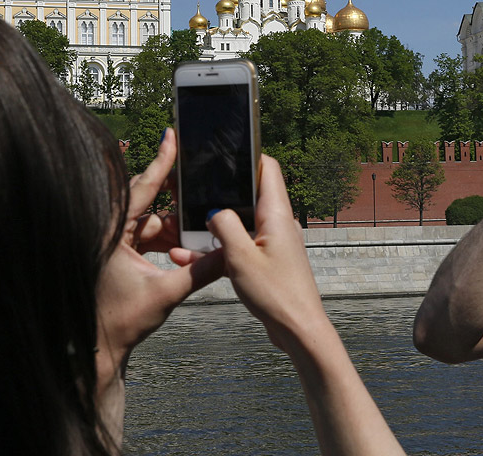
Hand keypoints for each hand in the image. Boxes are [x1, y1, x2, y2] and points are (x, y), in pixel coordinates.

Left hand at [96, 129, 224, 375]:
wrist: (102, 348)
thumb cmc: (121, 322)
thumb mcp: (166, 294)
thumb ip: (200, 272)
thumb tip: (230, 254)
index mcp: (112, 234)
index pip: (141, 189)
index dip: (160, 162)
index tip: (172, 137)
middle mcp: (110, 232)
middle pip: (147, 199)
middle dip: (174, 193)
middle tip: (198, 177)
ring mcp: (114, 242)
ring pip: (150, 219)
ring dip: (174, 223)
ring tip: (200, 223)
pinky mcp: (119, 253)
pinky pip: (147, 235)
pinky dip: (166, 237)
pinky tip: (186, 242)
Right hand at [205, 155, 329, 351]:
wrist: (298, 330)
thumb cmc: (276, 294)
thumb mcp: (240, 257)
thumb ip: (224, 226)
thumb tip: (213, 211)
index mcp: (277, 213)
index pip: (267, 168)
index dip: (247, 155)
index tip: (222, 151)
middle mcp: (278, 223)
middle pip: (249, 195)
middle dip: (220, 195)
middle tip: (192, 193)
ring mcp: (274, 242)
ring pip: (240, 224)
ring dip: (214, 228)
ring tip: (183, 233)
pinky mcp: (268, 260)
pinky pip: (240, 246)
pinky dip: (220, 249)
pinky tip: (192, 258)